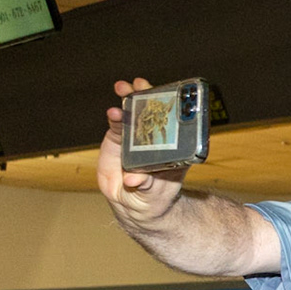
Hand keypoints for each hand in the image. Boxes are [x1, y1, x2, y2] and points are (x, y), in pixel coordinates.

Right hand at [97, 77, 187, 223]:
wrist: (135, 204)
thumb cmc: (153, 197)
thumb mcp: (152, 194)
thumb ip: (146, 186)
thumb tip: (135, 179)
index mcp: (173, 148)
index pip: (177, 126)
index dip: (174, 111)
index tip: (172, 99)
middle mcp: (156, 138)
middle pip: (155, 113)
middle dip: (150, 96)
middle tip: (142, 86)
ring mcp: (137, 136)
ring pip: (135, 114)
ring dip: (130, 99)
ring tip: (124, 89)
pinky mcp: (119, 139)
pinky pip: (118, 125)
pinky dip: (115, 116)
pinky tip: (113, 111)